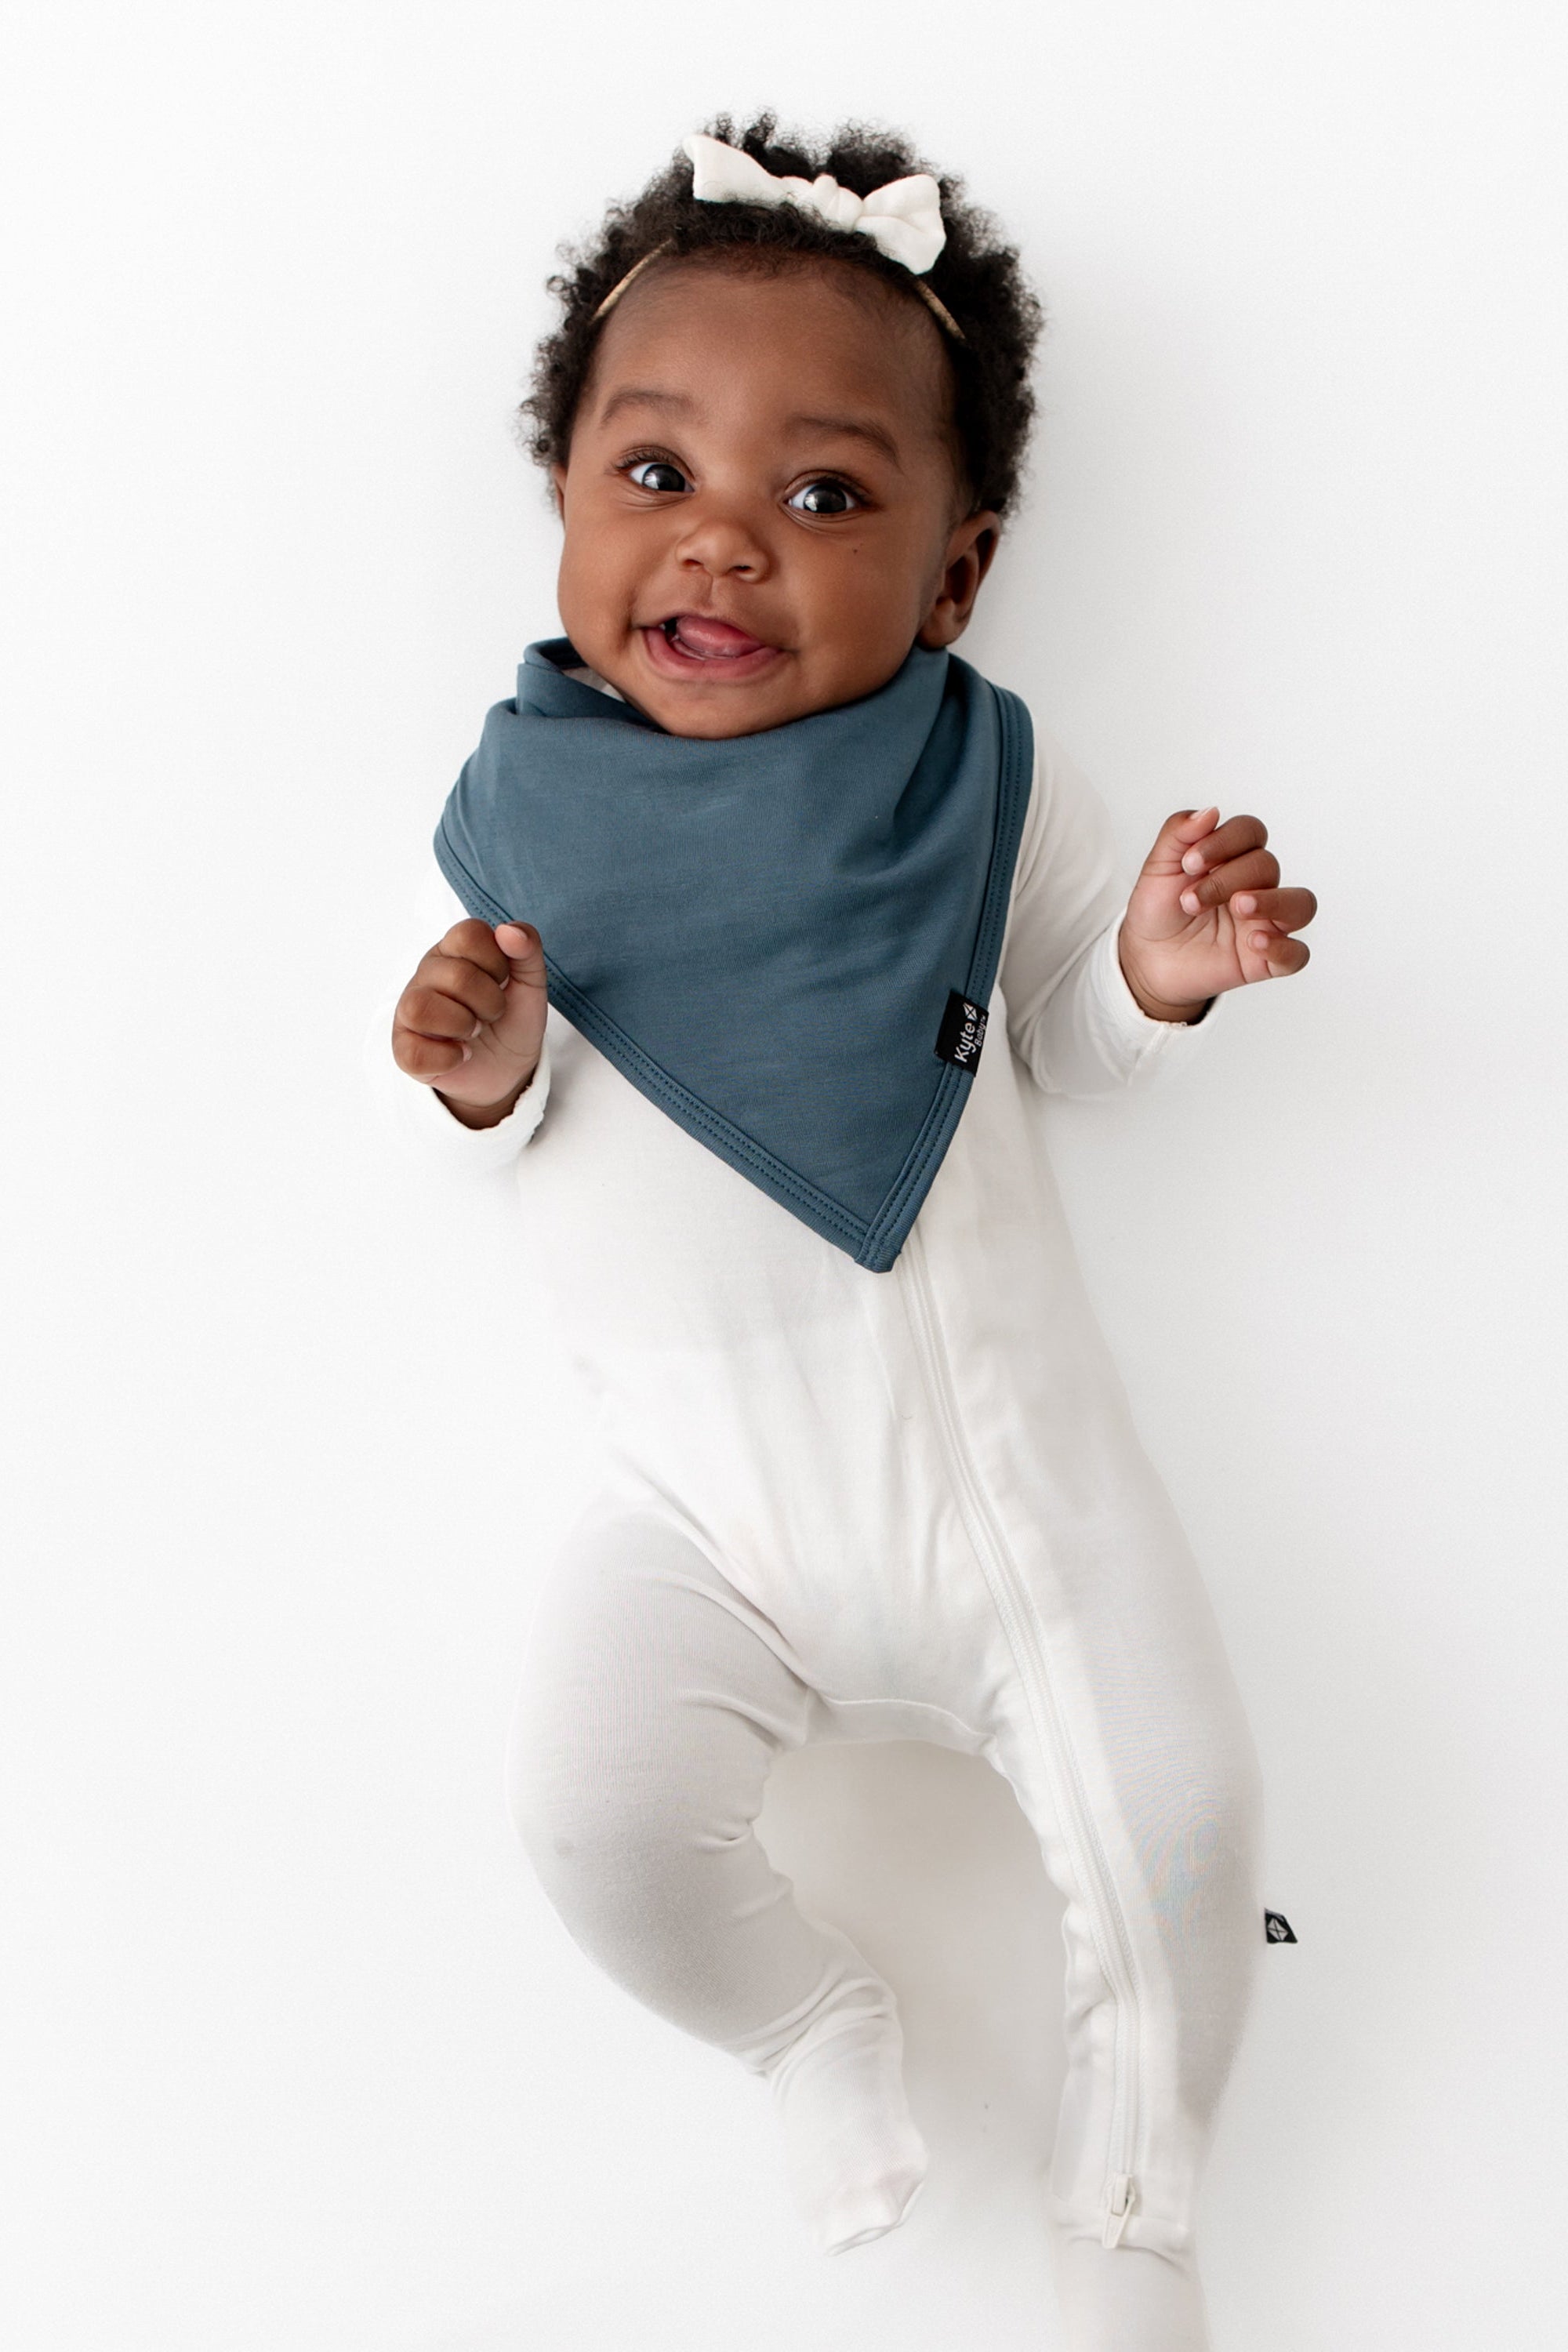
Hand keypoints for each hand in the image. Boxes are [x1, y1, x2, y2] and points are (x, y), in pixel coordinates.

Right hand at [391, 919, 547, 1120]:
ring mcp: (409, 1011)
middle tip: (492, 1014)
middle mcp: (426, 975)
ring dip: (461, 1024)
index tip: (503, 981)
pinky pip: (414, 1053)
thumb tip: (508, 931)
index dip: (496, 961)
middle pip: (454, 975)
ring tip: (473, 1032)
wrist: (509, 1066)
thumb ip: (527, 948)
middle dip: (489, 1001)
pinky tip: (462, 1054)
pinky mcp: (404, 1049)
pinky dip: (448, 1057)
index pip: (467, 934)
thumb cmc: (512, 1017)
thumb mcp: (530, 981)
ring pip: (419, 1008)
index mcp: (453, 951)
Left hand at [1117, 807, 1317, 1020]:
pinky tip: (1254, 942)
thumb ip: (1179, 834)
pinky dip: (1283, 948)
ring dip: (1272, 901)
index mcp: (1234, 859)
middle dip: (1227, 879)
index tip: (1189, 864)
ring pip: (1301, 903)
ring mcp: (1265, 923)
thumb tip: (1210, 811)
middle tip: (1191, 900)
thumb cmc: (1158, 910)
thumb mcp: (1158, 868)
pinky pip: (1297, 954)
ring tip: (1238, 907)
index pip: (1251, 832)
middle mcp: (1256, 886)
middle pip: (1267, 866)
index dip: (1224, 841)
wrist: (1145, 959)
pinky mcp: (1265, 961)